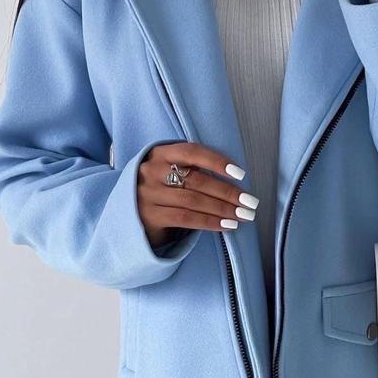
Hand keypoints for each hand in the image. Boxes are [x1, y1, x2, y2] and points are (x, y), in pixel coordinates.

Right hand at [137, 142, 258, 248]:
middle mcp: (151, 171)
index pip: (192, 152)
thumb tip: (234, 180)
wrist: (126, 214)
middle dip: (228, 192)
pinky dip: (209, 222)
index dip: (217, 161)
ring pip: (193, 201)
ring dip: (223, 209)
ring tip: (243, 216)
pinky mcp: (149, 216)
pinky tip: (226, 226)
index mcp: (159, 153)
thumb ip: (192, 169)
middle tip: (250, 202)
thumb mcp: (169, 171)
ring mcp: (148, 194)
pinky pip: (186, 218)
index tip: (241, 174)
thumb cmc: (160, 189)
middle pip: (197, 180)